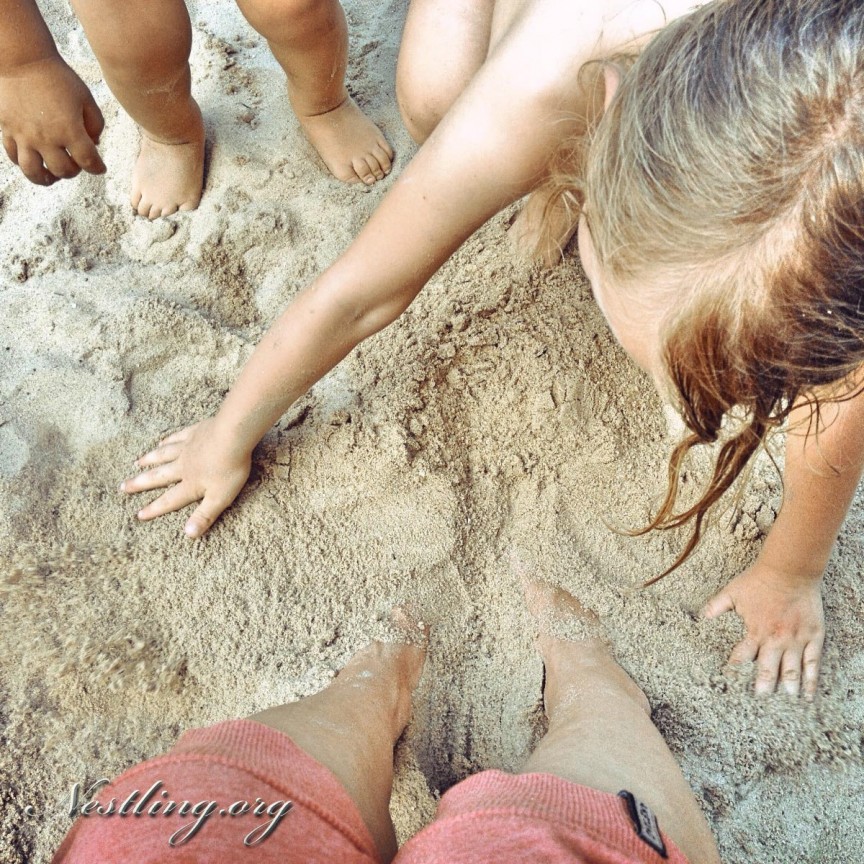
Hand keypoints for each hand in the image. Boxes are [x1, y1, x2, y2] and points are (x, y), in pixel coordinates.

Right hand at [0, 56, 104, 184]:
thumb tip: (94, 144)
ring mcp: (24, 136)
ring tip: (52, 177)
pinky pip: (14, 157)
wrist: (21, 59)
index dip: (98, 168)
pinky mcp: (7, 130)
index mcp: (69, 130)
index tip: (100, 168)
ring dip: (47, 179)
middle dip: (74, 171)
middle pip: (63, 171)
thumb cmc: (57, 76)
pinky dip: (24, 164)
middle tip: (76, 164)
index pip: (88, 162)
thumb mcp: (85, 98)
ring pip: (34, 172)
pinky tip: (33, 161)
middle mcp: (46, 138)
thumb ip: (95, 124)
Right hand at [120, 420, 251, 538]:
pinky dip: (166, 441)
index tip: (138, 514)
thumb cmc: (229, 469)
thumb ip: (204, 515)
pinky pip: (176, 438)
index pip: (170, 500)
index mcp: (190, 484)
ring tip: (136, 464)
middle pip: (158, 476)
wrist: (233, 436)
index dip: (155, 509)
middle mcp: (183, 466)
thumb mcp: (221, 498)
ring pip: (163, 455)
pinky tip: (160, 442)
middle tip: (123, 487)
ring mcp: (187, 448)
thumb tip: (188, 535)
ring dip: (149, 460)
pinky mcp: (195, 433)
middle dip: (140, 483)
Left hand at [702, 561, 824, 698]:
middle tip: (759, 700)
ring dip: (787, 687)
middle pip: (767, 669)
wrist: (790, 570)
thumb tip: (699, 618)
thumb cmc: (759, 580)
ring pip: (791, 670)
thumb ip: (715, 607)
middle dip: (762, 687)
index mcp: (754, 631)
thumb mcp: (731, 592)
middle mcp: (775, 639)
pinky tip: (808, 694)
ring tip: (784, 703)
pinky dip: (811, 680)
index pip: (741, 657)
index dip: (735, 671)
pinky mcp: (813, 636)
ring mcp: (796, 639)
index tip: (729, 684)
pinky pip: (813, 662)